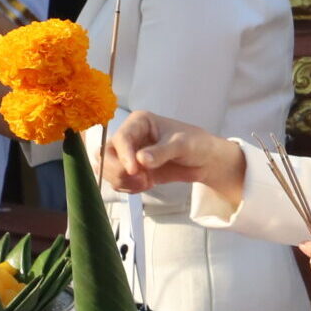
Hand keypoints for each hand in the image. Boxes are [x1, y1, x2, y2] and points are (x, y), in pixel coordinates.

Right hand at [99, 110, 246, 196]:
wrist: (205, 160)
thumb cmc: (196, 144)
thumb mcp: (182, 145)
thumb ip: (162, 152)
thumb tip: (141, 160)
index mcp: (138, 122)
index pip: (121, 138)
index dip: (124, 155)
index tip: (134, 170)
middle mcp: (128, 136)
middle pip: (105, 154)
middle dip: (118, 170)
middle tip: (141, 180)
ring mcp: (127, 154)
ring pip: (107, 169)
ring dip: (122, 181)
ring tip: (146, 183)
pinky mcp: (131, 170)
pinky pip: (118, 181)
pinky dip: (128, 187)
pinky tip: (146, 185)